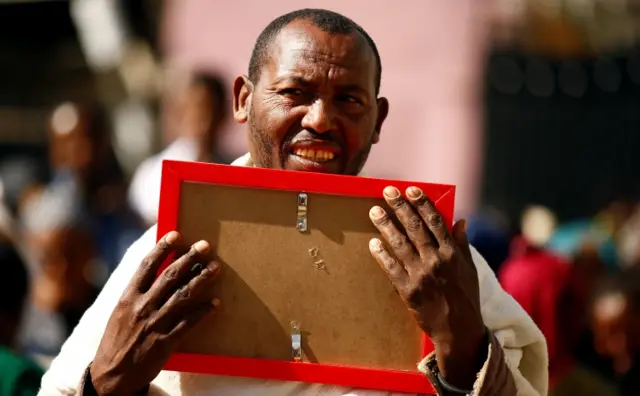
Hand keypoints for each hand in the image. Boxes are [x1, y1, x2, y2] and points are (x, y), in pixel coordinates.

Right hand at [90, 231, 220, 394]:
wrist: (111, 375)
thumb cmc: (117, 341)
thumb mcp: (120, 312)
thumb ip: (137, 293)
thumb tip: (155, 271)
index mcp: (128, 297)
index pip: (146, 265)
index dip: (162, 248)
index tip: (176, 234)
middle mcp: (142, 306)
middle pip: (170, 276)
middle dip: (189, 258)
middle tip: (205, 246)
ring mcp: (155, 323)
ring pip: (183, 295)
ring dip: (202, 279)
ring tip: (216, 268)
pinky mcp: (166, 341)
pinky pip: (189, 322)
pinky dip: (203, 311)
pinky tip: (215, 303)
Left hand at [368, 186, 486, 388]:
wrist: (458, 330)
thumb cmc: (466, 298)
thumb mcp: (470, 269)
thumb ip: (462, 243)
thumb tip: (460, 220)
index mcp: (452, 253)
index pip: (435, 221)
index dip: (422, 203)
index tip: (411, 190)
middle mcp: (436, 260)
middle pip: (415, 228)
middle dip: (400, 207)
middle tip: (387, 192)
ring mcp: (420, 274)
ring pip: (400, 244)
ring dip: (386, 225)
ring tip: (374, 211)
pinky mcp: (408, 290)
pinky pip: (391, 268)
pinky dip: (381, 255)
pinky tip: (373, 243)